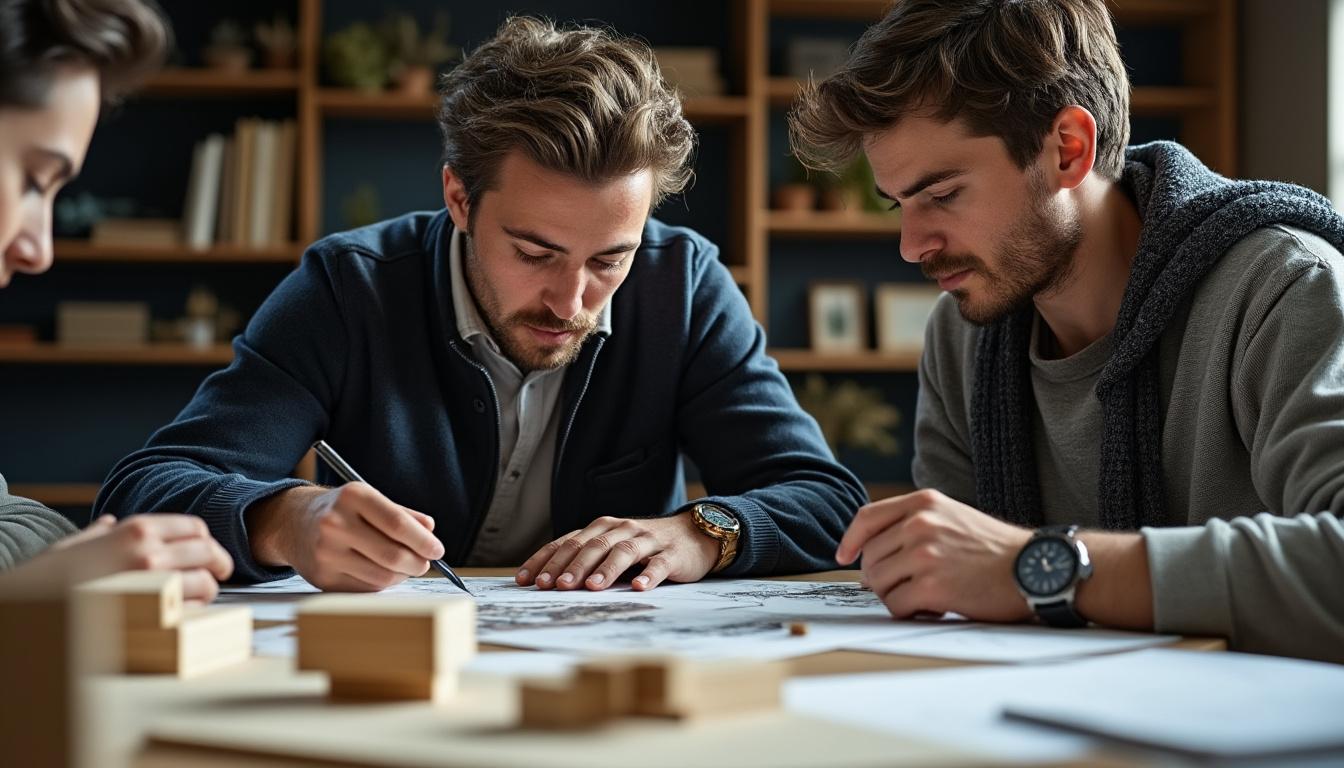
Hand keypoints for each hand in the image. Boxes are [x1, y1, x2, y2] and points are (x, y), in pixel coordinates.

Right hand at [7, 514, 233, 602]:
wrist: (31, 609)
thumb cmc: (47, 580)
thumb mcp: (71, 547)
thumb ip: (97, 534)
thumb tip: (107, 524)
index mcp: (135, 530)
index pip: (195, 528)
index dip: (207, 542)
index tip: (210, 553)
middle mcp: (149, 551)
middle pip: (209, 553)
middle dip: (219, 565)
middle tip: (219, 576)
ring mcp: (154, 583)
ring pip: (205, 585)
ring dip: (206, 594)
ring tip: (197, 601)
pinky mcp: (154, 614)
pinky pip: (191, 613)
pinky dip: (192, 616)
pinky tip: (180, 618)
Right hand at [252, 483, 443, 591]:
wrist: (292, 522)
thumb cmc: (341, 510)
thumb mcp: (369, 500)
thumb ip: (402, 514)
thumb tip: (430, 530)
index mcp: (353, 496)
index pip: (397, 524)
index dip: (423, 541)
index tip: (438, 550)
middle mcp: (335, 523)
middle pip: (392, 555)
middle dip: (418, 563)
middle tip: (425, 563)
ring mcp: (326, 552)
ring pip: (382, 576)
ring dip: (402, 576)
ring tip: (405, 567)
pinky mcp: (322, 577)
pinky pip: (366, 588)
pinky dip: (382, 583)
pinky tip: (382, 572)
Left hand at [516, 512, 719, 591]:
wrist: (695, 535)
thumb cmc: (646, 547)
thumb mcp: (613, 549)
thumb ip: (588, 560)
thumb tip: (548, 582)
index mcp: (603, 528)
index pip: (568, 542)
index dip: (546, 560)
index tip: (527, 580)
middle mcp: (623, 530)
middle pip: (593, 545)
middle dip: (571, 566)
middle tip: (555, 586)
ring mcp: (649, 541)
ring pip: (624, 551)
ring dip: (606, 569)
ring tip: (591, 587)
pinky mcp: (673, 554)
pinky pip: (659, 565)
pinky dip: (649, 575)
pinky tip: (638, 587)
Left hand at [836, 489, 1033, 621]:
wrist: (1034, 568)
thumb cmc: (995, 549)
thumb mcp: (952, 516)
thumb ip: (913, 525)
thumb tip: (870, 557)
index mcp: (923, 503)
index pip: (867, 518)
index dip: (850, 541)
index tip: (844, 557)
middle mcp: (919, 524)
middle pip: (870, 558)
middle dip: (881, 577)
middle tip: (909, 587)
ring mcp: (924, 555)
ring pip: (878, 583)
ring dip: (896, 596)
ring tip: (926, 596)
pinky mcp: (932, 586)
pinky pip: (895, 606)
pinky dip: (908, 612)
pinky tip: (933, 608)